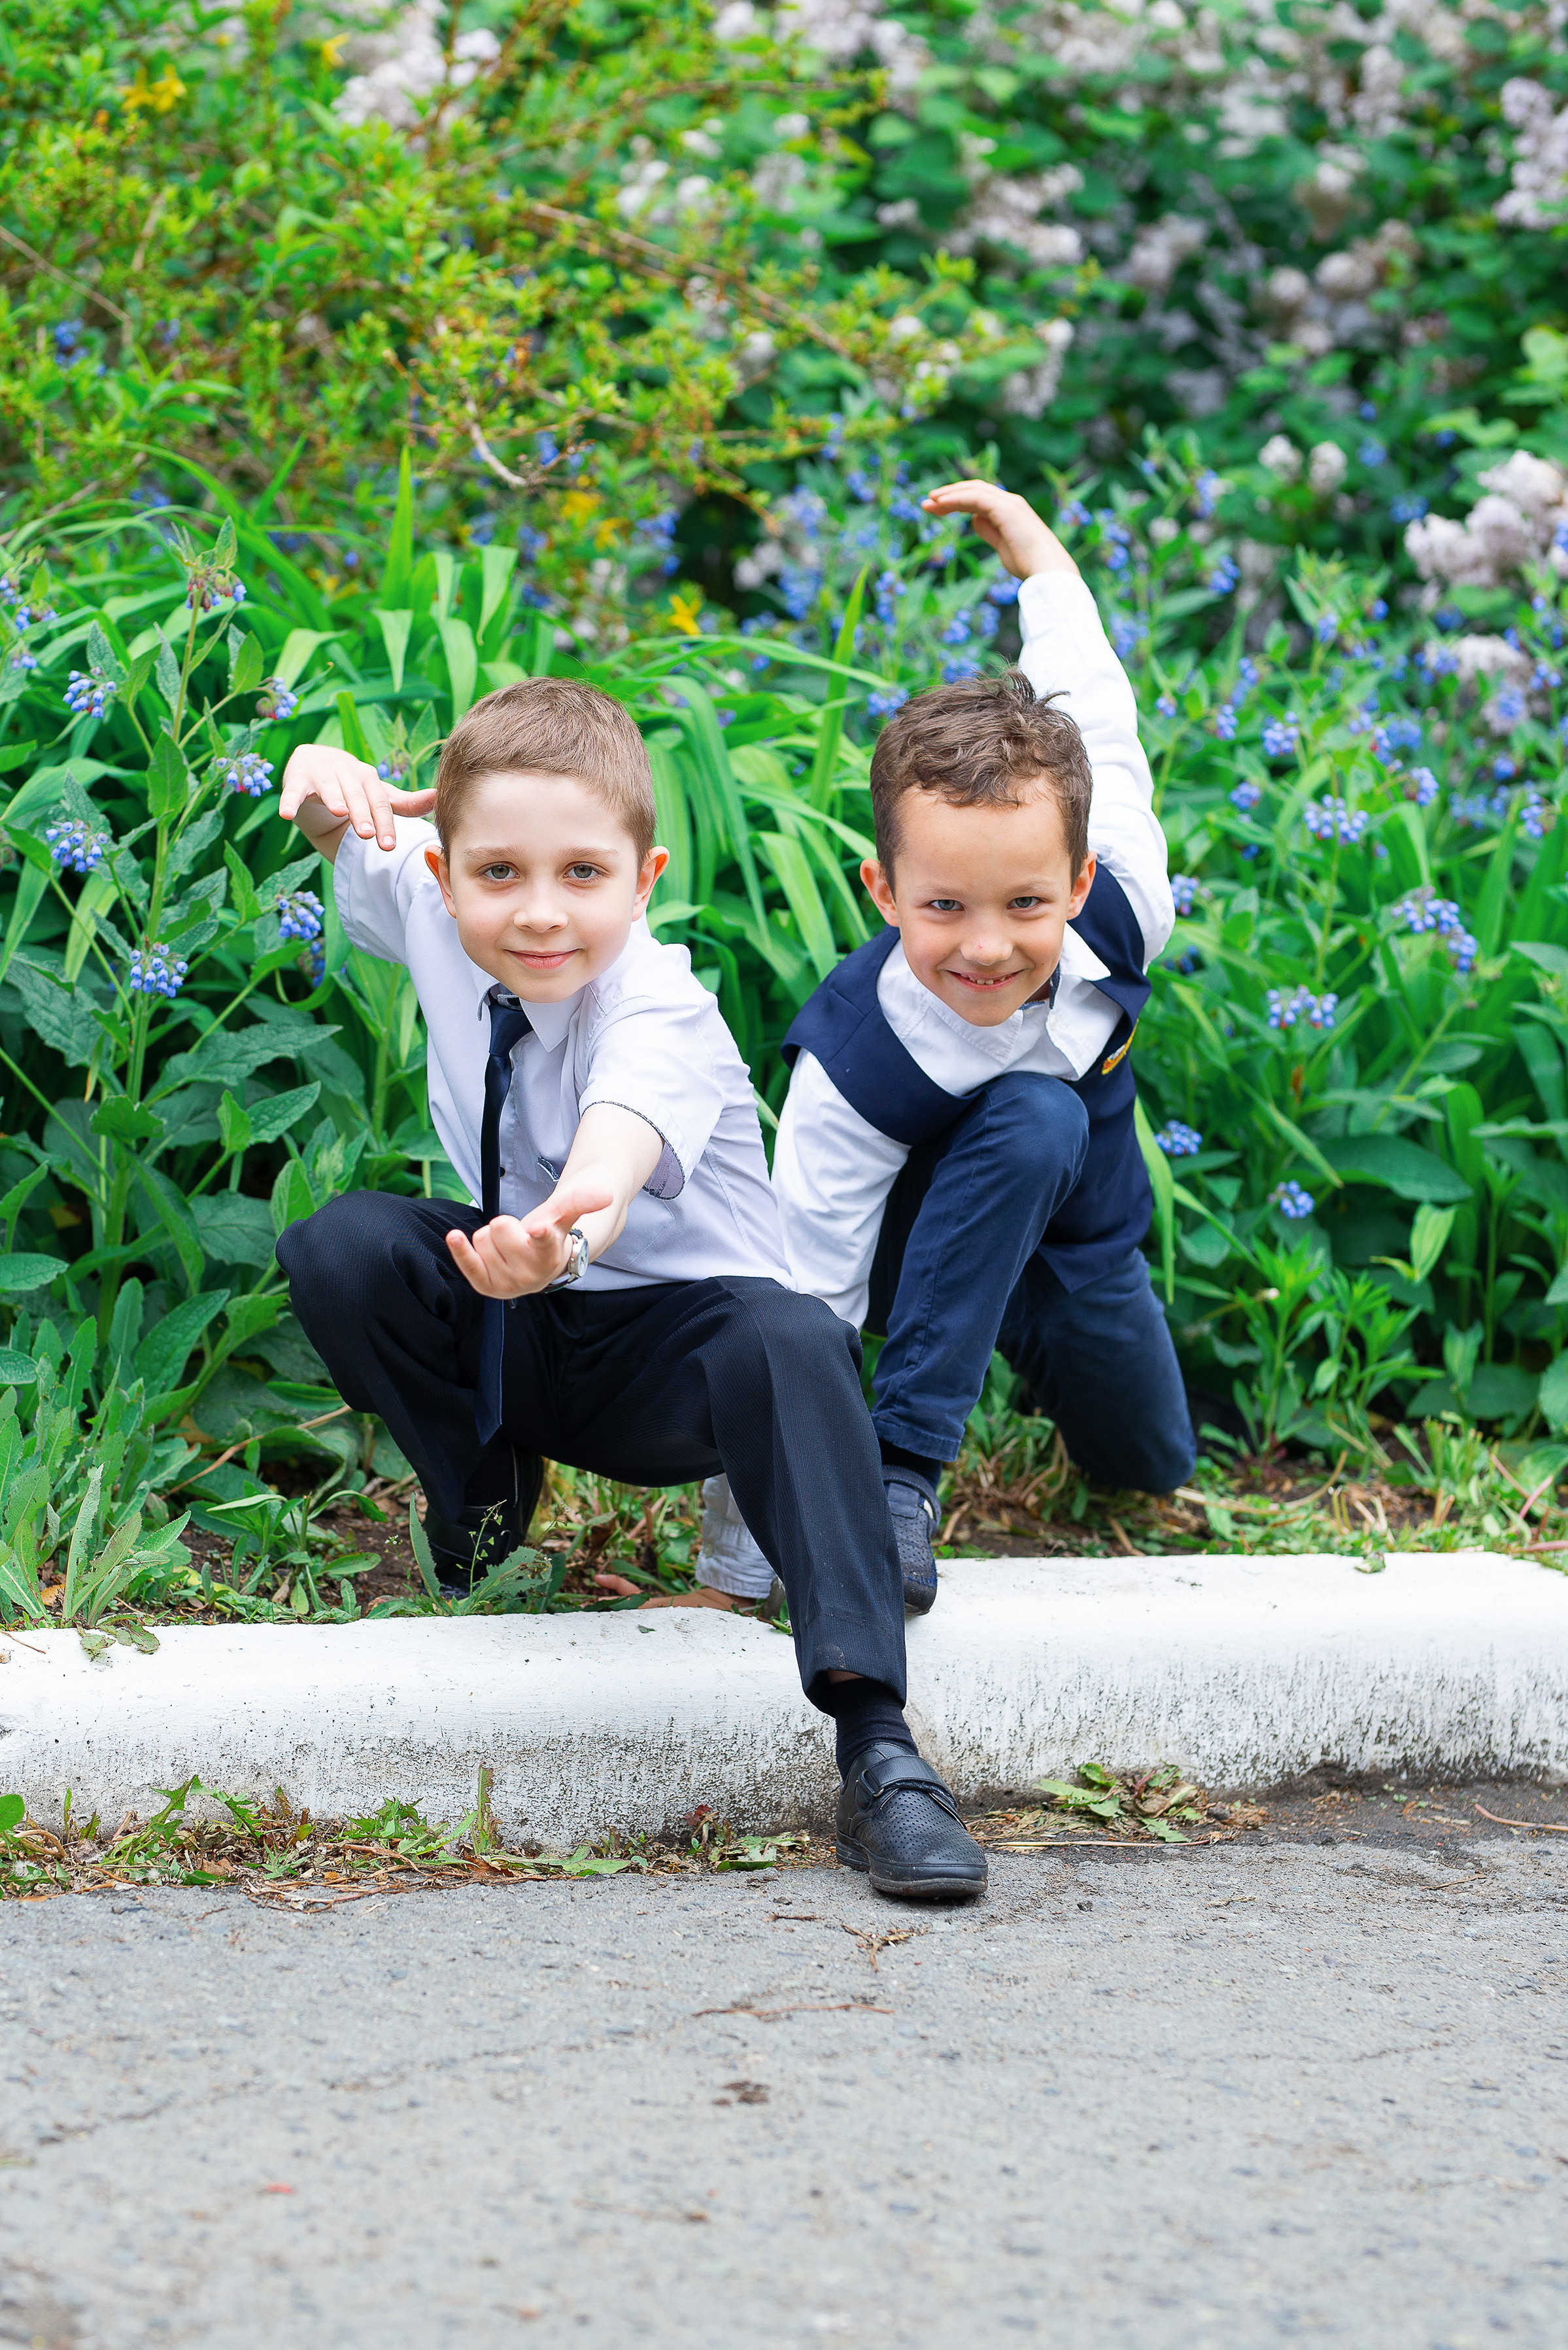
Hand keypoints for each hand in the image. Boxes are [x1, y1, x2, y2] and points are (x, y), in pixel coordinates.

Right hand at [279, 742, 435, 853]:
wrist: (316, 762)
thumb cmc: (353, 785)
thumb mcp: (377, 794)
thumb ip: (405, 803)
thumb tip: (439, 797)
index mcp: (369, 779)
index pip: (380, 804)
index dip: (385, 824)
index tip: (389, 846)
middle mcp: (347, 773)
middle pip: (357, 796)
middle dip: (362, 814)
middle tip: (367, 835)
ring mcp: (322, 774)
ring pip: (329, 788)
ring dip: (334, 798)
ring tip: (339, 812)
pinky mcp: (298, 778)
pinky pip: (293, 791)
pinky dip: (289, 801)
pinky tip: (285, 814)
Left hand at [445, 1177, 613, 1299]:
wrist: (539, 1266)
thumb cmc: (550, 1235)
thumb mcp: (564, 1215)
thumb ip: (583, 1201)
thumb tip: (607, 1192)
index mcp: (552, 1255)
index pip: (545, 1241)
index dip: (540, 1234)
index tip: (537, 1229)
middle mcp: (531, 1274)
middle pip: (500, 1228)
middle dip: (506, 1225)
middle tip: (518, 1235)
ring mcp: (507, 1284)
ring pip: (482, 1238)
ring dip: (492, 1238)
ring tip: (508, 1247)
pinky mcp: (486, 1287)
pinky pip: (467, 1264)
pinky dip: (460, 1250)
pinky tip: (454, 1237)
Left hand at [920, 480, 1076, 582]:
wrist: (1047, 571)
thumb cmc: (1029, 565)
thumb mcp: (1002, 547)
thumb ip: (989, 531)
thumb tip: (974, 520)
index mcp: (1011, 510)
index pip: (979, 499)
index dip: (956, 501)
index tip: (937, 509)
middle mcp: (1010, 502)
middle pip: (973, 490)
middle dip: (949, 495)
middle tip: (927, 502)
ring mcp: (1009, 503)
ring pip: (973, 490)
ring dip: (949, 495)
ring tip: (929, 502)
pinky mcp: (1005, 508)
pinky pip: (975, 498)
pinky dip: (957, 498)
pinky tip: (941, 504)